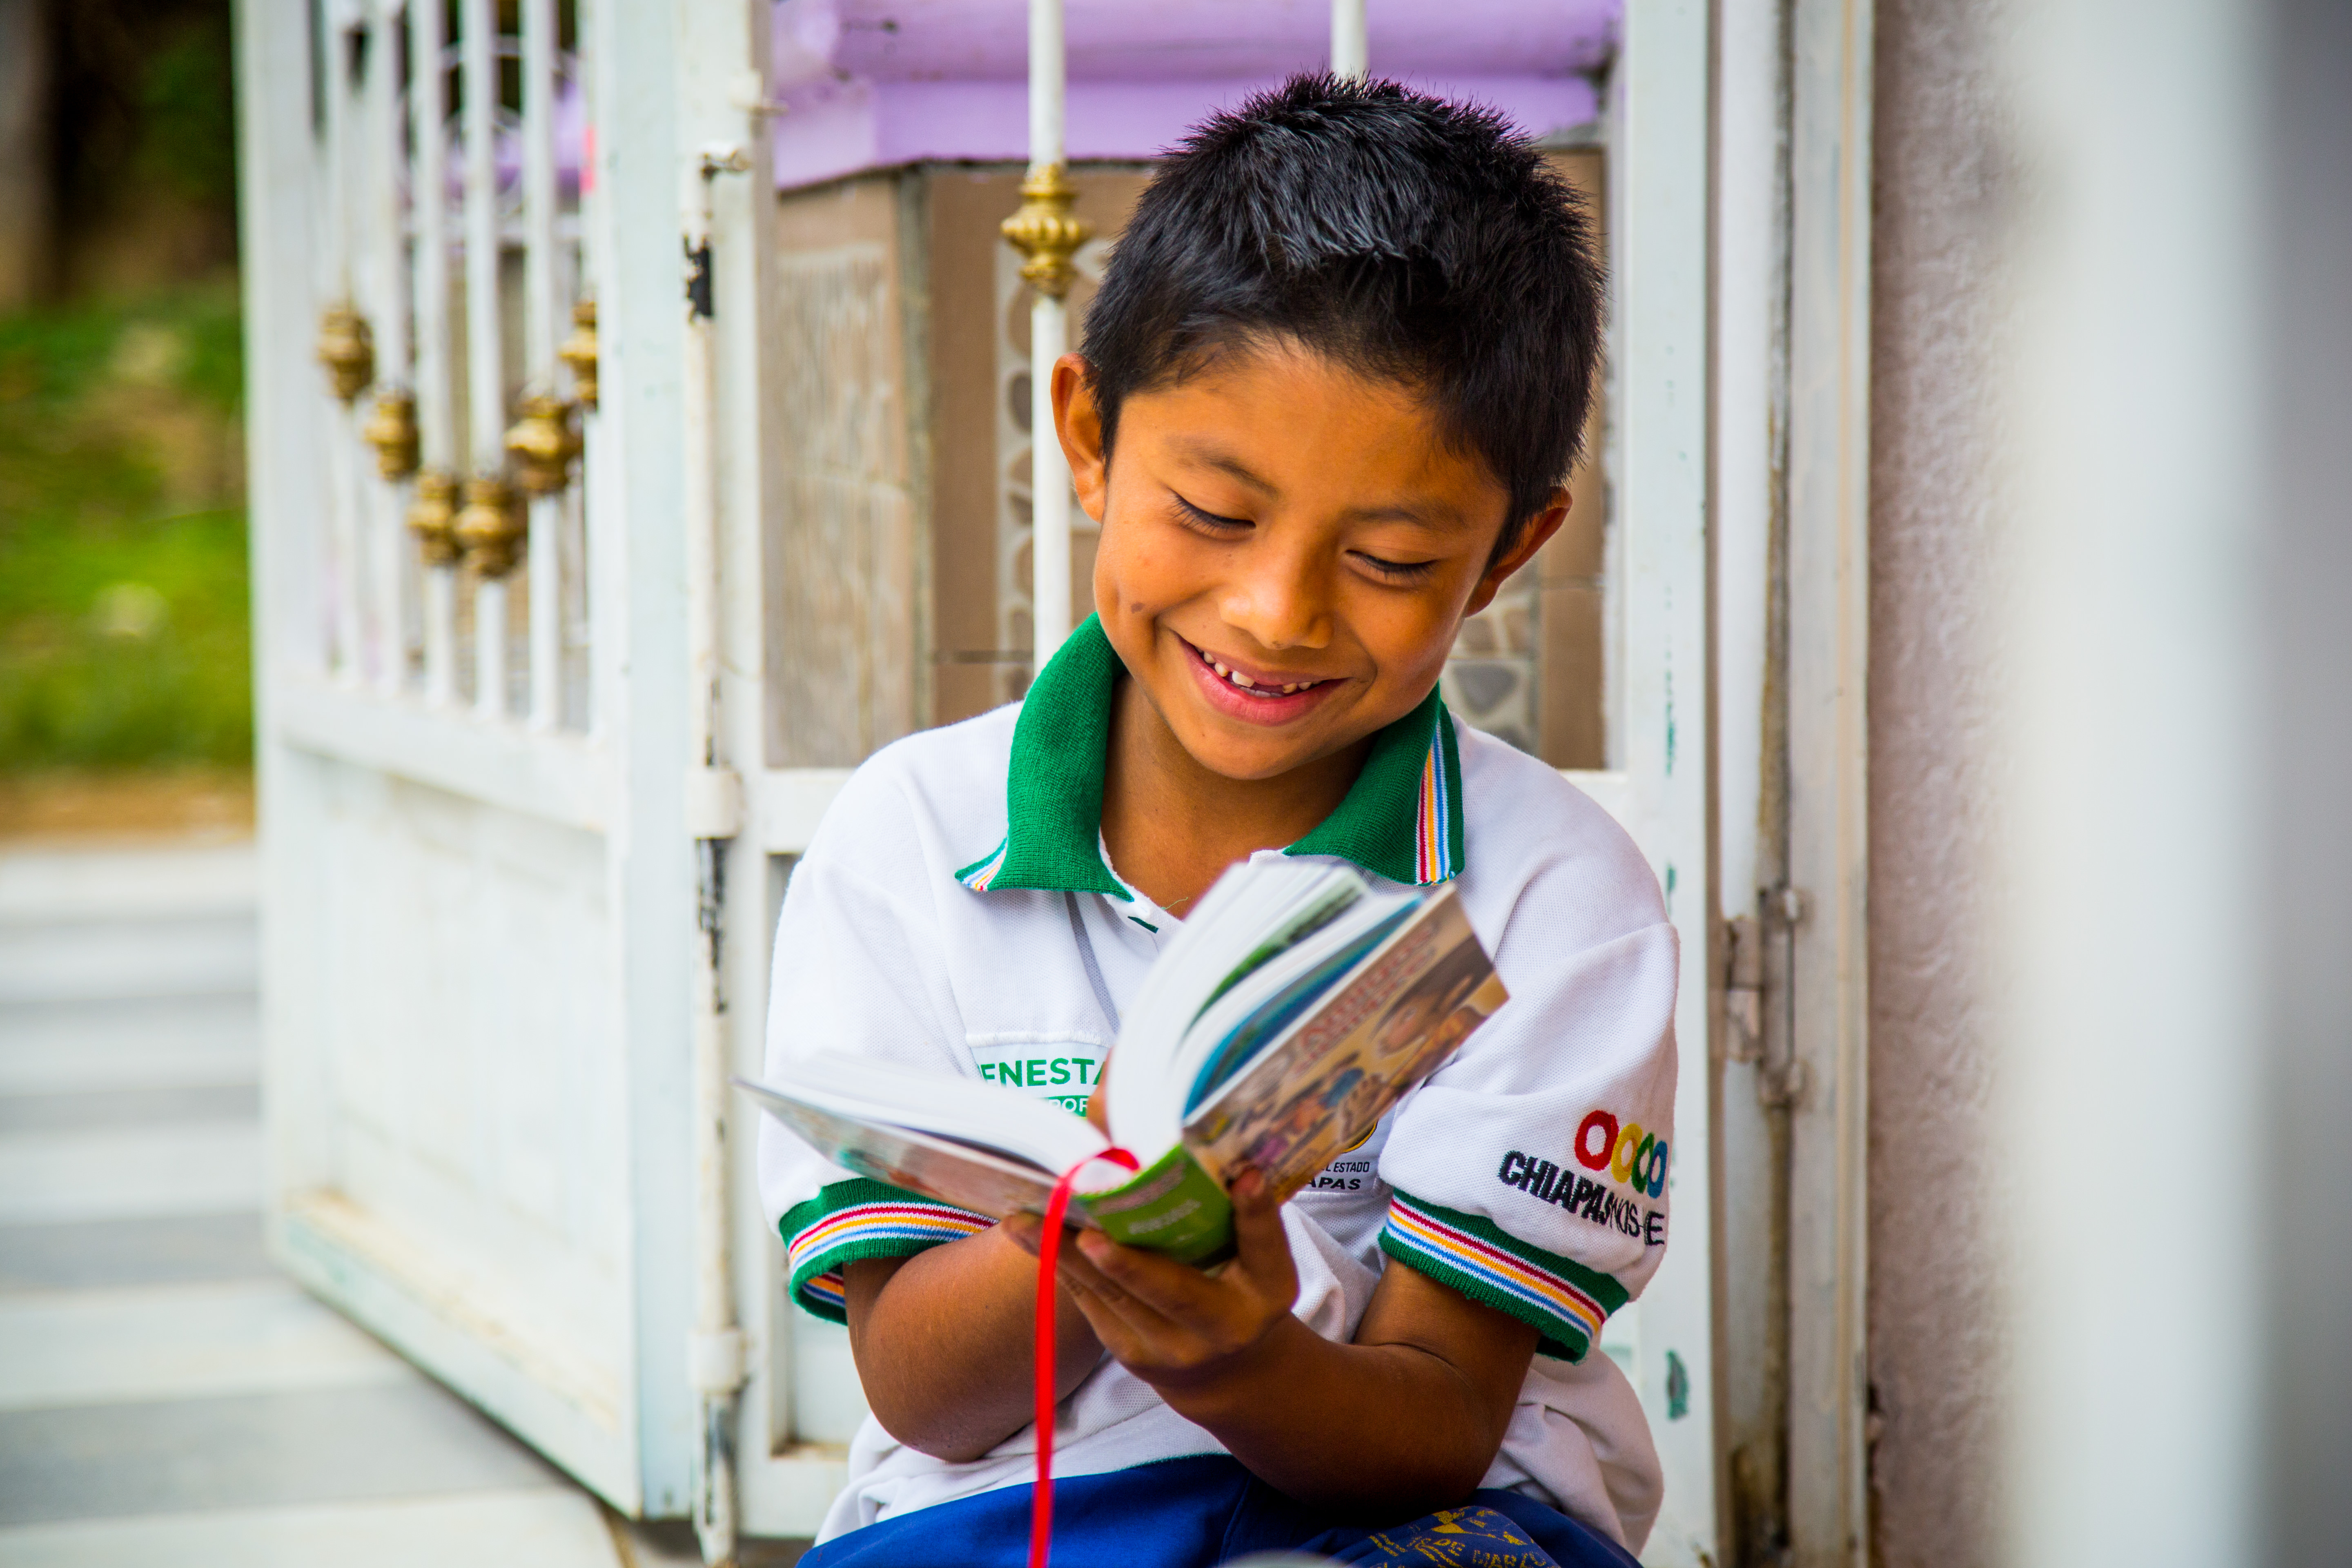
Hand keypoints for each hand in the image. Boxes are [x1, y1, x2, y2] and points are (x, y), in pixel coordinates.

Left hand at [1007, 1170, 1299, 1396]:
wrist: (1223, 1369)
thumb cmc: (1242, 1289)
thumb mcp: (1262, 1260)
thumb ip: (1249, 1216)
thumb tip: (1230, 1153)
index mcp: (1263, 1294)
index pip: (1264, 1252)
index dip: (1256, 1217)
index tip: (1247, 1180)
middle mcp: (1216, 1328)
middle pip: (1170, 1291)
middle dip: (1128, 1265)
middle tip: (1092, 1236)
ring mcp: (1165, 1346)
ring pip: (1110, 1295)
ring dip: (1065, 1255)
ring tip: (1025, 1220)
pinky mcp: (1124, 1350)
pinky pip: (1088, 1300)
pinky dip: (1058, 1262)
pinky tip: (1027, 1231)